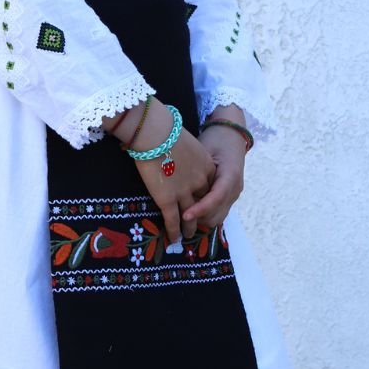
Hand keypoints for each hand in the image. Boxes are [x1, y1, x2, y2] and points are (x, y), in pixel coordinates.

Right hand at [125, 99, 217, 244]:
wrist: (155, 132)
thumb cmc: (167, 129)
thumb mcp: (187, 141)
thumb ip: (188, 153)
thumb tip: (178, 153)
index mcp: (207, 167)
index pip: (213, 188)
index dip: (209, 198)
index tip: (205, 205)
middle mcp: (200, 182)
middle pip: (204, 205)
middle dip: (203, 216)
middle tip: (200, 224)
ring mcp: (184, 193)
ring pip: (190, 217)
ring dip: (189, 228)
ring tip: (187, 236)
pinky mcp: (167, 199)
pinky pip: (172, 220)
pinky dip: (173, 231)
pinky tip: (173, 239)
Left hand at [180, 123, 245, 230]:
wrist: (231, 136)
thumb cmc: (214, 140)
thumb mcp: (204, 150)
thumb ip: (195, 170)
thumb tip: (176, 185)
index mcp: (231, 175)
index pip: (216, 198)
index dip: (200, 209)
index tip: (184, 216)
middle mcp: (235, 188)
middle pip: (216, 213)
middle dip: (198, 218)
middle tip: (177, 215)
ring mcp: (234, 195)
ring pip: (217, 218)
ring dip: (200, 218)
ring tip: (182, 212)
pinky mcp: (229, 198)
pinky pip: (217, 213)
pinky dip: (204, 214)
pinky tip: (190, 208)